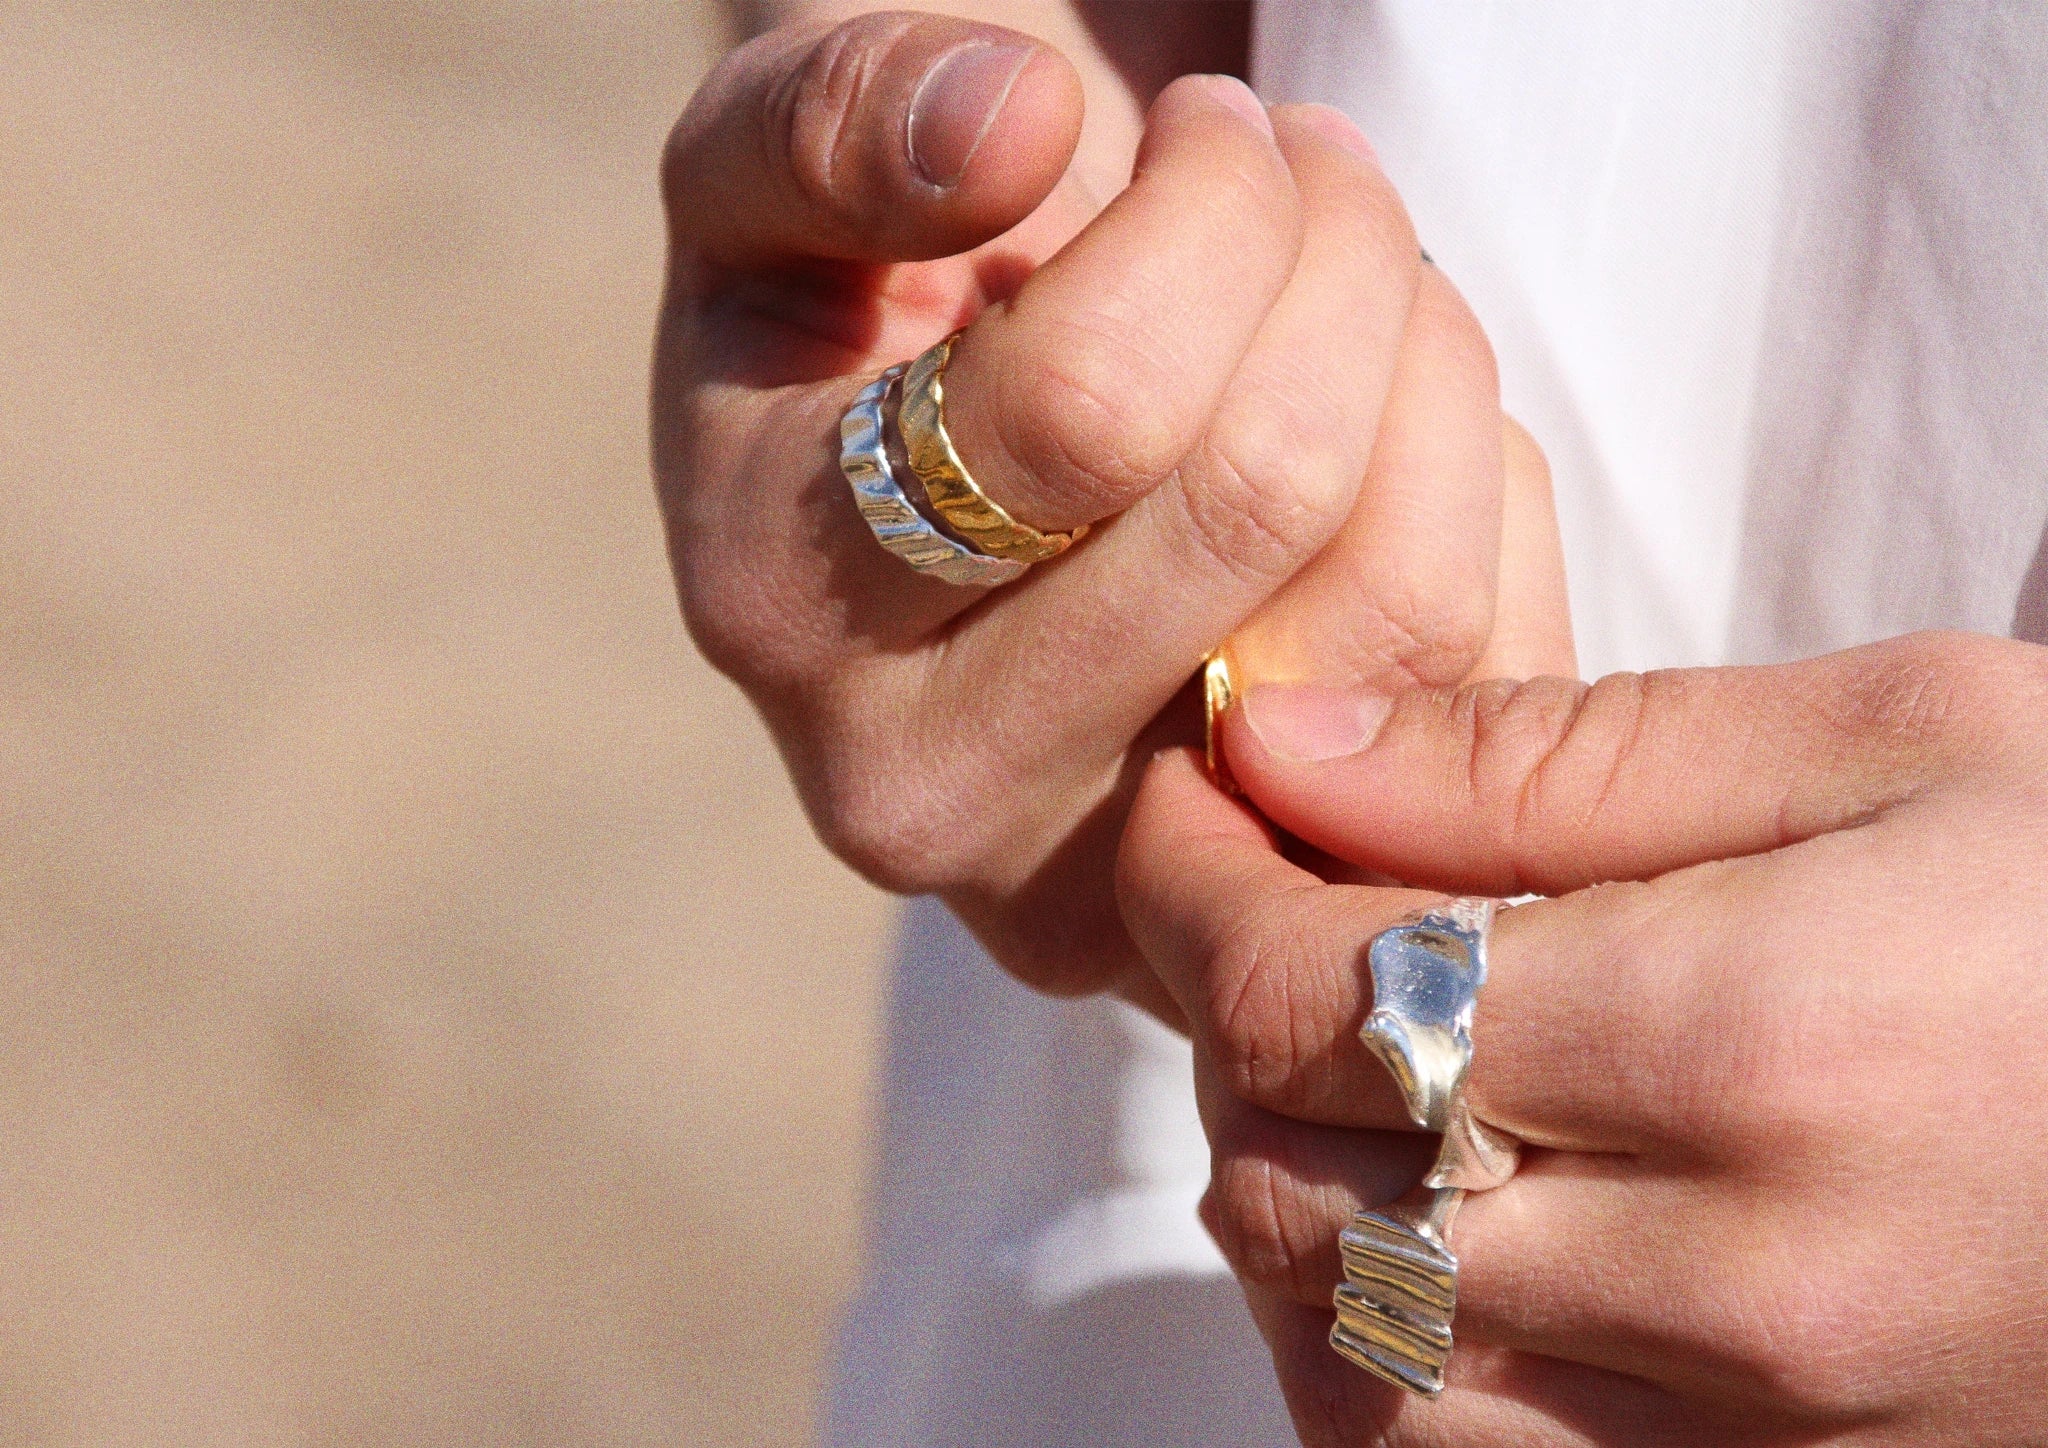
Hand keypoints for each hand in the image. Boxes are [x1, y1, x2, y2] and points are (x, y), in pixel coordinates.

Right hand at [655, 9, 1569, 1009]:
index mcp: (785, 603)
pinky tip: (1395, 425)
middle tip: (1318, 164)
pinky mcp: (1280, 893)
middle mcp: (938, 784)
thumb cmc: (867, 307)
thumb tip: (1015, 124)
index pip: (1092, 407)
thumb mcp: (772, 180)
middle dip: (1342, 262)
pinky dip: (1484, 505)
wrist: (938, 491)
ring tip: (1368, 275)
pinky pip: (1488, 682)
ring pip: (1402, 606)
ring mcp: (1126, 878)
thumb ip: (832, 120)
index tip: (1213, 120)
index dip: (1211, 210)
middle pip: (1261, 503)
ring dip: (1432, 368)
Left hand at [1118, 631, 2047, 1441]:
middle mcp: (1736, 1287)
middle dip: (1226, 1024)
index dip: (1193, 885)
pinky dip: (1371, 1342)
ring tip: (1342, 1056)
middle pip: (1292, 1179)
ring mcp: (1758, 1441)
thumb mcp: (1889, 740)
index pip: (1308, 997)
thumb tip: (1278, 743)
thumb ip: (1546, 755)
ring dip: (1281, 1194)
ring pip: (1348, 1359)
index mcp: (1754, 1048)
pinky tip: (1421, 1219)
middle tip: (1273, 897)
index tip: (1194, 800)